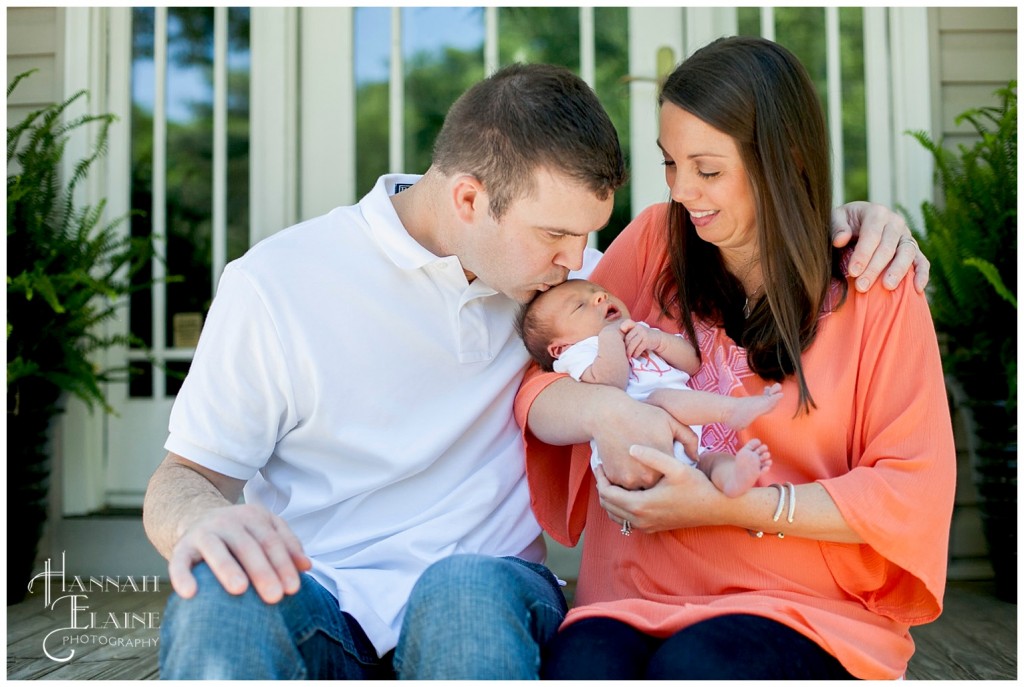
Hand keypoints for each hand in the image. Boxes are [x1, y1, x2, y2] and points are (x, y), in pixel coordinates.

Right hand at [168, 503, 311, 603]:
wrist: (198, 518)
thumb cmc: (241, 533)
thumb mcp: (266, 531)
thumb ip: (288, 546)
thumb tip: (306, 566)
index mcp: (253, 517)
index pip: (272, 541)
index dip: (283, 564)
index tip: (294, 589)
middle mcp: (228, 522)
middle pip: (248, 546)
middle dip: (263, 571)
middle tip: (275, 597)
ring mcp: (204, 533)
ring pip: (216, 550)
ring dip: (228, 569)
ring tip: (240, 589)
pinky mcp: (182, 547)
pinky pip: (179, 562)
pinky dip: (183, 576)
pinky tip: (190, 593)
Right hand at [593, 395, 697, 489]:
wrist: (609, 413)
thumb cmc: (642, 415)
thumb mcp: (671, 421)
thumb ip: (689, 439)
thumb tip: (696, 458)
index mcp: (666, 465)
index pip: (674, 478)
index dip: (672, 472)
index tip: (668, 465)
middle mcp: (649, 477)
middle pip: (658, 487)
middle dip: (657, 479)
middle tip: (652, 467)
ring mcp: (630, 479)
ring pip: (640, 489)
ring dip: (641, 481)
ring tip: (639, 467)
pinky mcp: (614, 479)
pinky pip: (623, 486)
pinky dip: (626, 479)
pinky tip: (627, 465)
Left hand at [596, 444, 721, 533]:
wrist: (717, 508)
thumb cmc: (698, 486)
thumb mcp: (676, 467)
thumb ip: (652, 456)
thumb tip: (630, 448)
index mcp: (641, 505)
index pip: (606, 493)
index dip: (599, 477)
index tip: (599, 461)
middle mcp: (641, 520)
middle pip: (607, 505)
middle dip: (602, 486)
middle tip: (603, 467)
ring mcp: (646, 526)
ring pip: (615, 514)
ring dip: (610, 497)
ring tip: (613, 476)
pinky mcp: (653, 528)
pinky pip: (626, 519)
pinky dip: (620, 505)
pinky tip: (628, 489)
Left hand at [620, 320, 662, 358]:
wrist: (657, 338)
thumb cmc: (643, 337)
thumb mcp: (636, 333)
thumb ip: (628, 335)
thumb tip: (617, 345)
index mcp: (634, 325)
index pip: (627, 323)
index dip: (622, 328)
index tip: (620, 337)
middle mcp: (638, 327)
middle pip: (628, 338)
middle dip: (625, 347)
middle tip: (624, 353)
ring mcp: (643, 333)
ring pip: (632, 344)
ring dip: (630, 352)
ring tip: (629, 356)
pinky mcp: (647, 340)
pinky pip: (639, 348)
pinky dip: (636, 353)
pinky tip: (635, 356)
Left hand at [830, 201, 929, 292]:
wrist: (857, 222)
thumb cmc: (844, 223)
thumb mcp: (835, 218)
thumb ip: (836, 227)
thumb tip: (840, 240)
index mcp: (876, 213)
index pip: (872, 234)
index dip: (863, 254)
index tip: (853, 272)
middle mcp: (895, 222)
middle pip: (888, 247)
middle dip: (874, 268)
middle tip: (861, 287)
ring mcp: (906, 235)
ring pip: (907, 253)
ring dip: (898, 271)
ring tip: (887, 287)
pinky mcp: (913, 248)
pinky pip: (922, 260)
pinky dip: (922, 274)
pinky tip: (917, 288)